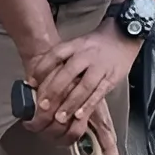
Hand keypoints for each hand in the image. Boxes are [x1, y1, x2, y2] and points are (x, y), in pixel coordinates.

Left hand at [24, 22, 139, 144]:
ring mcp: (100, 67)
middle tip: (43, 106)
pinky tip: (79, 116)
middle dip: (54, 91)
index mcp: (76, 45)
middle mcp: (87, 55)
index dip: (42, 69)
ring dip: (70, 103)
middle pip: (68, 73)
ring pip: (84, 87)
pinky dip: (88, 105)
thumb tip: (38, 79)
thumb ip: (62, 59)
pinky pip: (99, 94)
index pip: (55, 55)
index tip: (32, 83)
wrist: (123, 36)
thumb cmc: (96, 45)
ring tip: (59, 117)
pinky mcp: (111, 78)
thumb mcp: (77, 44)